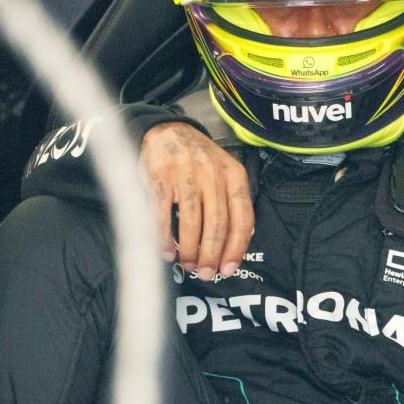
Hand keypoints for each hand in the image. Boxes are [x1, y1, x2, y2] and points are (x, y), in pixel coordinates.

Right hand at [140, 122, 252, 278]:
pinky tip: (166, 251)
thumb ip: (231, 204)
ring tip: (188, 264)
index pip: (242, 218)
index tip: (228, 268)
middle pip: (218, 224)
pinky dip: (164, 238)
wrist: (167, 130)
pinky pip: (163, 215)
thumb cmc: (198, 160)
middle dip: (212, 255)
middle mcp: (213, 173)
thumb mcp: (223, 173)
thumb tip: (233, 246)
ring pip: (193, 222)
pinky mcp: (160, 177)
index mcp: (234, 175)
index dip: (237, 248)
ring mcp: (186, 174)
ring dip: (190, 249)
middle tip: (206, 273)